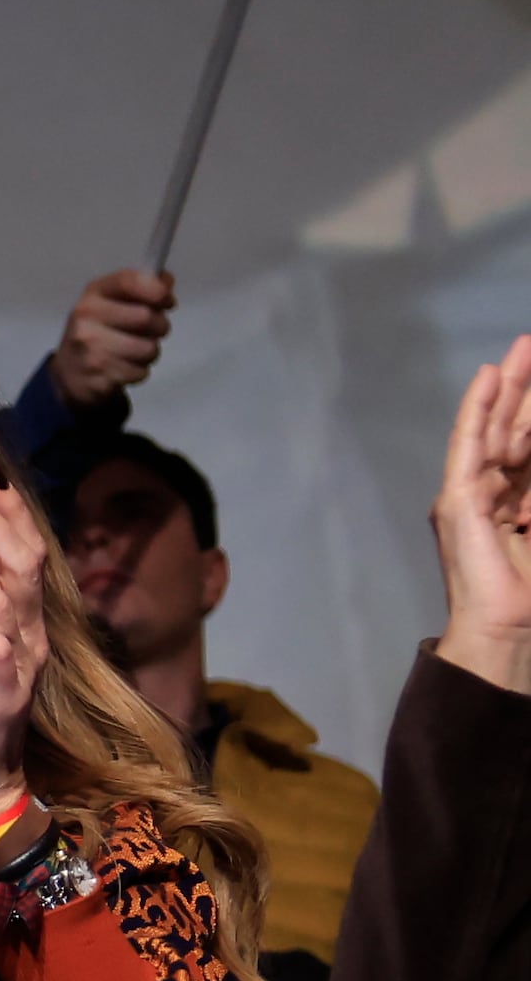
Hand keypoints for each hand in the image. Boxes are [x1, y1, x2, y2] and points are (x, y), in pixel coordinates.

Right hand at [48, 267, 174, 409]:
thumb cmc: (99, 330)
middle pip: (146, 317)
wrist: (69, 371)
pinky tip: (124, 367)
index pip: (129, 281)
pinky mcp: (97, 376)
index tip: (167, 301)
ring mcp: (89, 348)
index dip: (157, 290)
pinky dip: (139, 371)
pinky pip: (140, 372)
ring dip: (150, 352)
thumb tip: (166, 280)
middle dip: (160, 326)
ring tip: (135, 351)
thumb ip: (140, 288)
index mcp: (93, 294)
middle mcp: (86, 317)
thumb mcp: (112, 302)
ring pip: (147, 348)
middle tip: (152, 330)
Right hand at [435, 335, 530, 697]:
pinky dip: (477, 410)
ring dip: (508, 387)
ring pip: (493, 431)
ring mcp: (470, 496)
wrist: (509, 631)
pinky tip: (488, 378)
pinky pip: (468, 444)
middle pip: (513, 431)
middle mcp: (491, 495)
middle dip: (526, 389)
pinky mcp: (457, 499)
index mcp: (518, 507)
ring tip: (521, 348)